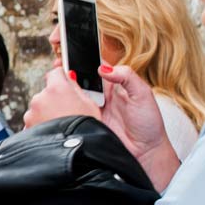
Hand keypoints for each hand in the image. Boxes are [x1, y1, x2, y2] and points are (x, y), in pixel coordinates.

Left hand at [23, 61, 101, 128]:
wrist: (73, 153)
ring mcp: (31, 113)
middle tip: (68, 112)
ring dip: (46, 114)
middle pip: (46, 93)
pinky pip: (34, 122)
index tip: (64, 82)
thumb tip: (69, 78)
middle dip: (54, 100)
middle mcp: (40, 98)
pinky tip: (52, 133)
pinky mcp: (26, 127)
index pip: (55, 73)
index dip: (61, 78)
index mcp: (57, 88)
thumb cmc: (86, 128)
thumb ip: (76, 88)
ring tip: (61, 126)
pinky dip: (40, 126)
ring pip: (38, 109)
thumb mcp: (90, 104)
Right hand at [26, 60, 179, 189]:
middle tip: (58, 68)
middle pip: (76, 78)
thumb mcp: (143, 94)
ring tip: (55, 85)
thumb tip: (103, 69)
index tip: (69, 51)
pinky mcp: (81, 123)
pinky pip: (67, 112)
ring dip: (61, 89)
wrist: (144, 153)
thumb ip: (127, 77)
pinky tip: (57, 104)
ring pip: (68, 94)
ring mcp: (88, 109)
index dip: (81, 56)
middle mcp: (98, 95)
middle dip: (64, 72)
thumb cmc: (148, 124)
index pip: (93, 65)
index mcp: (113, 84)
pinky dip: (60, 107)